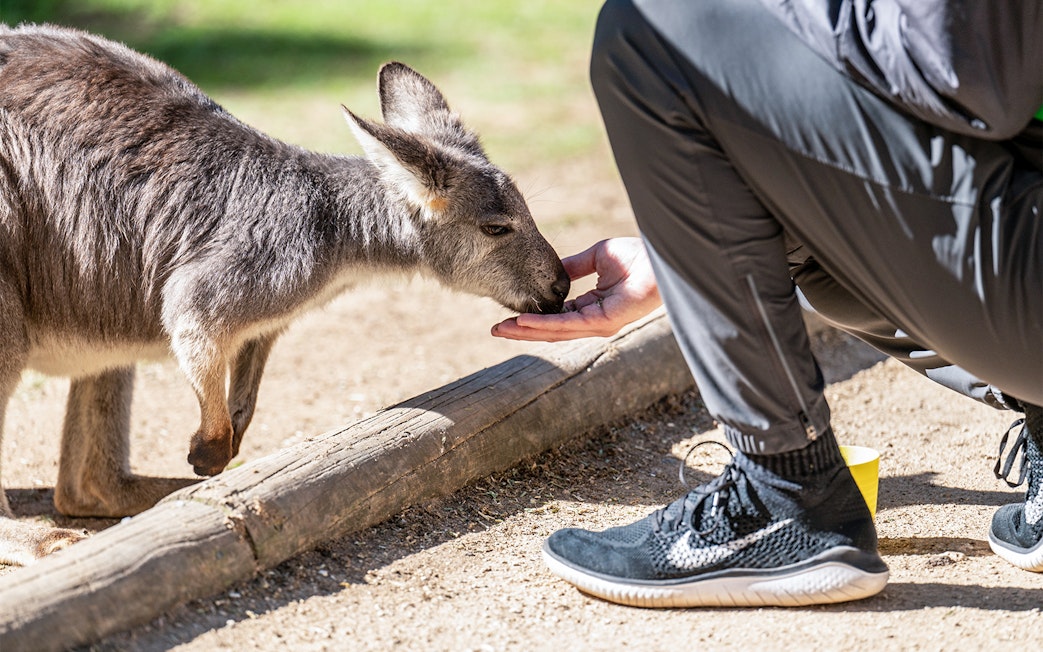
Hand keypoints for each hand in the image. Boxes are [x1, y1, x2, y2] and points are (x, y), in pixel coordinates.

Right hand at [491, 237, 660, 340]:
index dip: (532, 318)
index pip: (556, 318)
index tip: (509, 316)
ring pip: (556, 332)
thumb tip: (554, 270)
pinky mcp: (604, 323)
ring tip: (502, 329)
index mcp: (592, 307)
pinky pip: (568, 324)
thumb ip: (575, 266)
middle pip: (551, 330)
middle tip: (495, 330)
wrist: (658, 258)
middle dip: (522, 330)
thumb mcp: (596, 257)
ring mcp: (599, 325)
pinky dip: (544, 324)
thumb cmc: (636, 256)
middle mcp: (593, 321)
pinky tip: (524, 321)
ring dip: (527, 331)